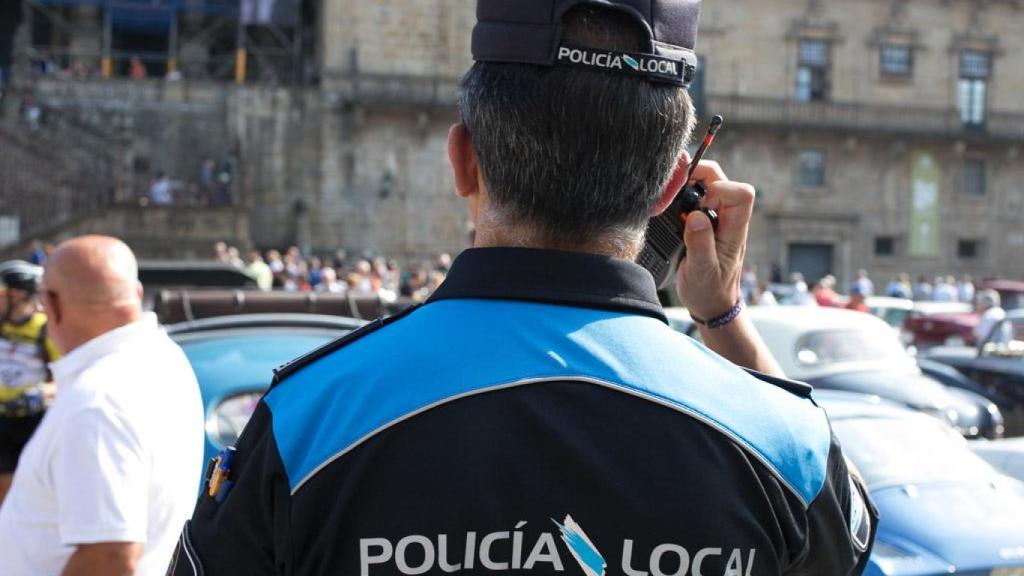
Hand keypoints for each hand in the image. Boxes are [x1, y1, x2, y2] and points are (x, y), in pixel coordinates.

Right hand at [675, 160, 755, 320]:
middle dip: (699, 176)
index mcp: (735, 230)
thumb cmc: (710, 291)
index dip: (719, 191)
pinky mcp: (704, 221)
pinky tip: (669, 207)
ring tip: (669, 198)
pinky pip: (697, 197)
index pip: (741, 194)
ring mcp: (717, 219)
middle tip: (675, 188)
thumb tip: (696, 216)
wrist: (711, 304)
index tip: (697, 206)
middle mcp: (728, 219)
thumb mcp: (702, 272)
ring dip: (688, 184)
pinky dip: (682, 195)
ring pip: (709, 184)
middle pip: (723, 180)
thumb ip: (700, 244)